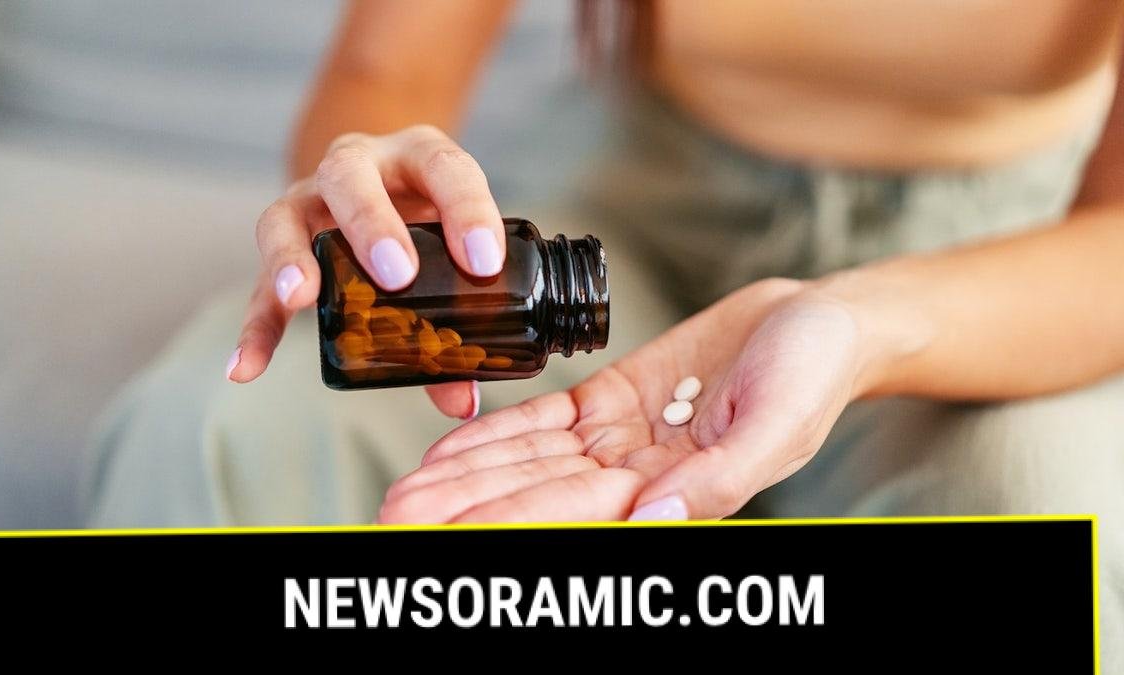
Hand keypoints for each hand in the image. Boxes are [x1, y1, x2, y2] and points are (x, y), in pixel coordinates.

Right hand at [226, 125, 503, 417]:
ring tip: (300, 297)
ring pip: (285, 215)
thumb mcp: (455, 246)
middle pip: (351, 175)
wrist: (382, 182)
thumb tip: (462, 400)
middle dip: (372, 224)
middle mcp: (358, 165)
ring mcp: (309, 201)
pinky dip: (256, 326)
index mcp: (418, 157)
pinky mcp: (282, 245)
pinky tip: (247, 367)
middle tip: (398, 275)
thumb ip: (462, 317)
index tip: (485, 263)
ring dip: (292, 257)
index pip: (446, 169)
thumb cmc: (430, 220)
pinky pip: (259, 283)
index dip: (468, 212)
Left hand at [379, 276, 907, 522]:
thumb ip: (715, 481)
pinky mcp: (611, 400)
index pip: (573, 518)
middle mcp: (635, 476)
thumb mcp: (774, 426)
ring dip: (464, 479)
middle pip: (533, 499)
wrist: (817, 320)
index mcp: (671, 492)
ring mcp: (619, 440)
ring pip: (527, 464)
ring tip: (402, 493)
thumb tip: (649, 521)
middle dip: (464, 511)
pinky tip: (448, 452)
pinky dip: (496, 436)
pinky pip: (543, 423)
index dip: (505, 526)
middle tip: (394, 518)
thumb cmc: (812, 375)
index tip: (443, 537)